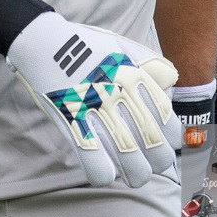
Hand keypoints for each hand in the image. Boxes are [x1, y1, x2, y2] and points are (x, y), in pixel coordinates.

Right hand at [6, 11, 181, 187]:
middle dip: (158, 159)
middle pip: (152, 140)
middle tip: (154, 162)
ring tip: (134, 173)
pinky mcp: (71, 121)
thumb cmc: (84, 46)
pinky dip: (104, 173)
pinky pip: (94, 162)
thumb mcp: (120, 45)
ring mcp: (93, 108)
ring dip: (136, 172)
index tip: (167, 142)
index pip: (165, 115)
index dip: (172, 137)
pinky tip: (105, 170)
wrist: (44, 42)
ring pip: (128, 157)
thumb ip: (147, 62)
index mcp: (131, 73)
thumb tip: (171, 78)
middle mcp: (117, 91)